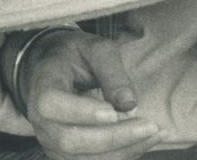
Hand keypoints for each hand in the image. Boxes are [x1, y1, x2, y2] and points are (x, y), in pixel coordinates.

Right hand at [20, 30, 158, 159]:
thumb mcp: (94, 48)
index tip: (113, 111)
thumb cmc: (76, 55)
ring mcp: (51, 142)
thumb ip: (111, 71)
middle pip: (70, 140)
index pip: (51, 104)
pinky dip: (121, 155)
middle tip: (149, 125)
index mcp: (42, 85)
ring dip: (123, 150)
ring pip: (84, 159)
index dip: (81, 112)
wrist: (55, 68)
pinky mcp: (66, 155)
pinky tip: (143, 141)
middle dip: (113, 137)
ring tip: (155, 133)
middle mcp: (40, 120)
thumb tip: (129, 104)